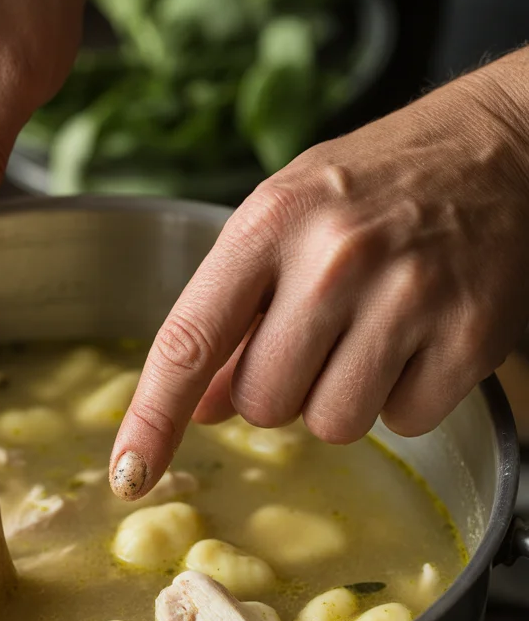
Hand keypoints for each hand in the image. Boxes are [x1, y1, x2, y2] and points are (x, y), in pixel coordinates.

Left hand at [110, 51, 528, 499]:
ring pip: (331, 425)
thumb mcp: (285, 220)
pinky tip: (420, 337)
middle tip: (318, 332)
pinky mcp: (471, 335)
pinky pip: (406, 420)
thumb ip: (234, 308)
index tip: (129, 473)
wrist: (502, 147)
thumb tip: (201, 405)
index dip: (153, 417)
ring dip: (341, 397)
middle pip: (262, 403)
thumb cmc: (376, 184)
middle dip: (279, 388)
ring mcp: (408, 297)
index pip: (189, 340)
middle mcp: (334, 259)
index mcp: (270, 222)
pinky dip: (406, 397)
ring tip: (371, 332)